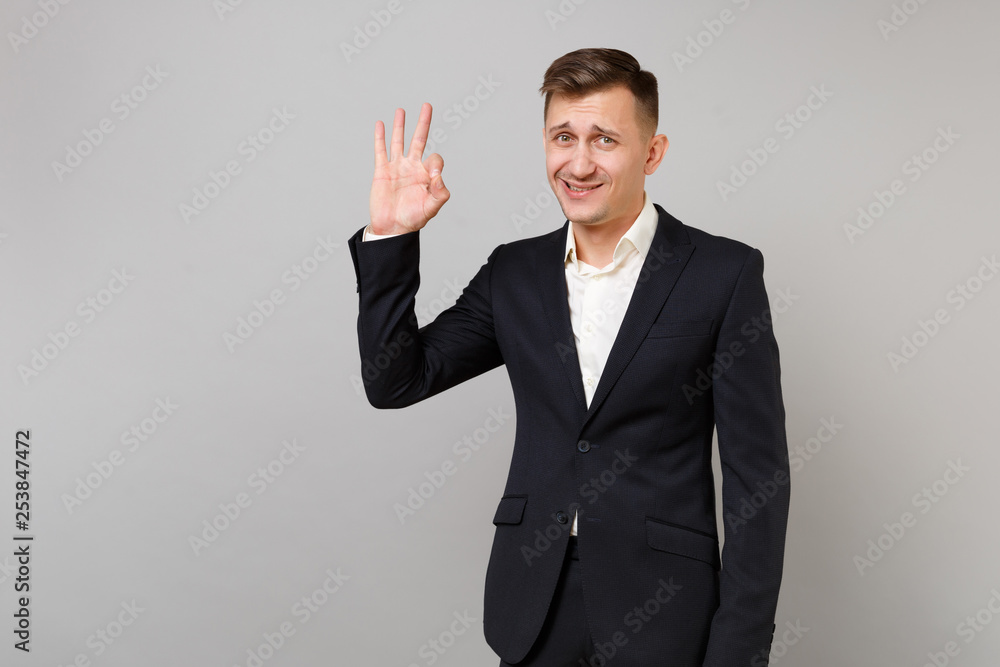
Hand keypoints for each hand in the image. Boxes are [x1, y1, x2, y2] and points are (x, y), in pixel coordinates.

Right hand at [369, 103, 449, 234]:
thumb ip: (440, 192)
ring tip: (401, 110)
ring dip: (400, 125)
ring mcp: (397, 167)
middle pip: (419, 139)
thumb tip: (436, 174)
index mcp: (427, 175)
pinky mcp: (382, 171)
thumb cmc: (413, 219)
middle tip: (427, 105)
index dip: (436, 164)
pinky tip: (380, 124)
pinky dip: (380, 137)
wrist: (392, 228)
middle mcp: (412, 167)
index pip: (435, 159)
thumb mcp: (432, 207)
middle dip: (424, 123)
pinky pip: (380, 150)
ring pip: (399, 141)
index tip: (432, 177)